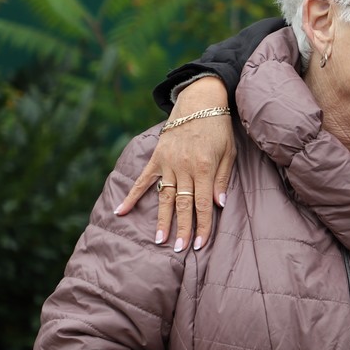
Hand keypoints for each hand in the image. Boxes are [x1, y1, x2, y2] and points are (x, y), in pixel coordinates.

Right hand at [114, 76, 234, 251]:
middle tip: (179, 250)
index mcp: (205, 168)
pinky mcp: (157, 157)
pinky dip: (132, 196)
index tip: (199, 245)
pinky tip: (120, 211)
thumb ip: (224, 179)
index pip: (203, 204)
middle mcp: (184, 168)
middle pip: (183, 205)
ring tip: (160, 240)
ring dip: (162, 219)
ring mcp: (168, 163)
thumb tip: (219, 205)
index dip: (202, 226)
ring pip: (164, 197)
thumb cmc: (219, 127)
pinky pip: (143, 180)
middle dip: (182, 229)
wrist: (199, 100)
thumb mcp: (229, 152)